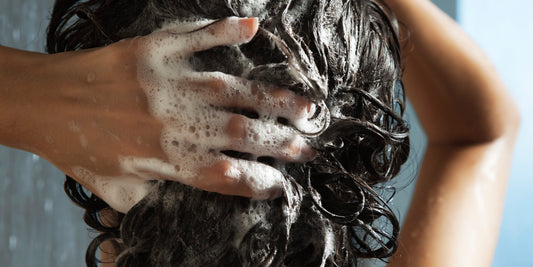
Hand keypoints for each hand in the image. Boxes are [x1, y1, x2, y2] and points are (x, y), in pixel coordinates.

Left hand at [25, 17, 314, 211]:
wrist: (39, 102)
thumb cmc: (77, 147)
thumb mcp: (114, 191)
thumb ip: (153, 200)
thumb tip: (187, 202)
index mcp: (166, 162)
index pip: (228, 177)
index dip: (260, 182)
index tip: (283, 182)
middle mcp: (175, 124)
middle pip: (243, 135)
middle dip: (282, 142)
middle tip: (310, 145)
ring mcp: (167, 84)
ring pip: (233, 91)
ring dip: (274, 99)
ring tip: (306, 107)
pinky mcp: (154, 52)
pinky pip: (196, 38)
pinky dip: (224, 30)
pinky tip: (253, 27)